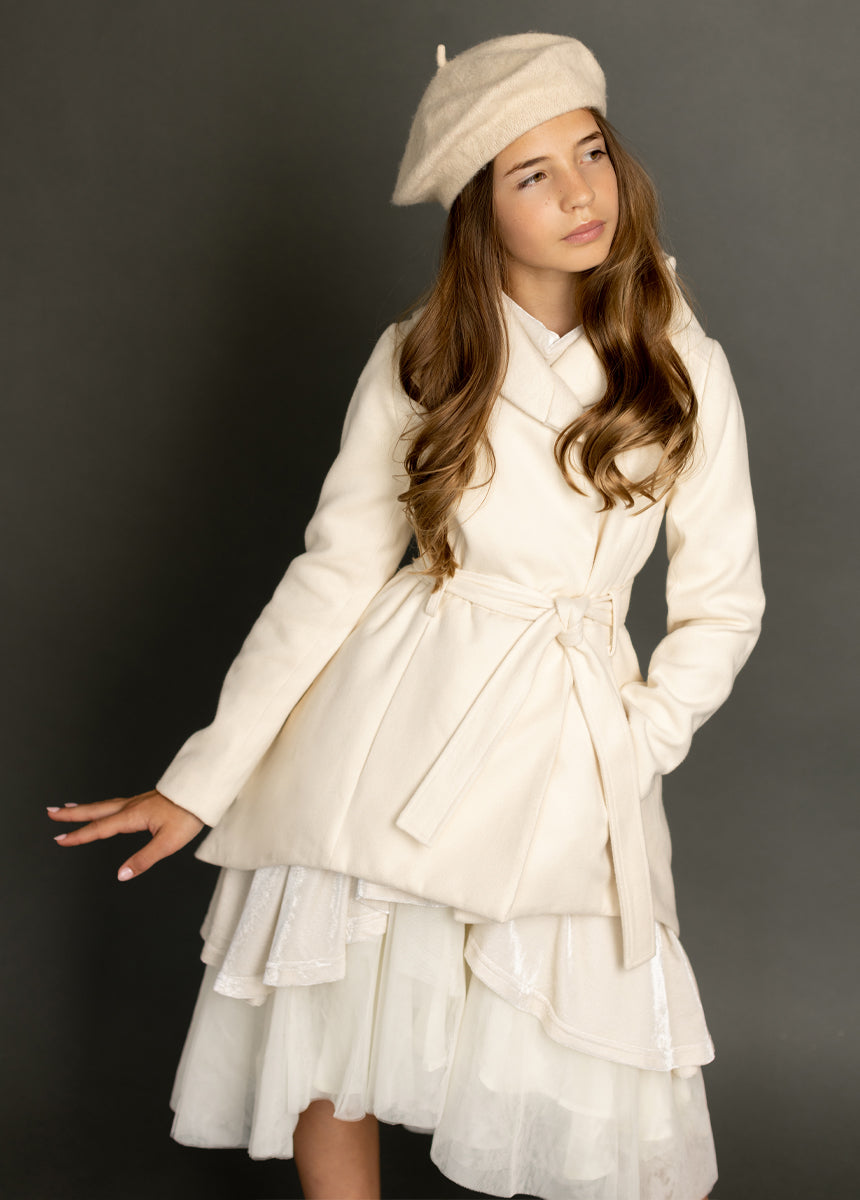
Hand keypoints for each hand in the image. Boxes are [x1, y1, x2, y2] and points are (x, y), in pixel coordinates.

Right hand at [47, 789, 204, 880]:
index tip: (60, 839)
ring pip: (104, 805)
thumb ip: (143, 859)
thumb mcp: (167, 842)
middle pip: (95, 810)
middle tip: (51, 812)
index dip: (79, 836)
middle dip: (72, 814)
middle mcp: (131, 806)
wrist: (204, 792)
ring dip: (85, 808)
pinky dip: (102, 806)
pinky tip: (104, 809)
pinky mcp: (146, 800)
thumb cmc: (189, 815)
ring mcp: (138, 801)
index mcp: (133, 817)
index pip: (100, 829)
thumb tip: (121, 874)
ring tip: (69, 808)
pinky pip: (116, 803)